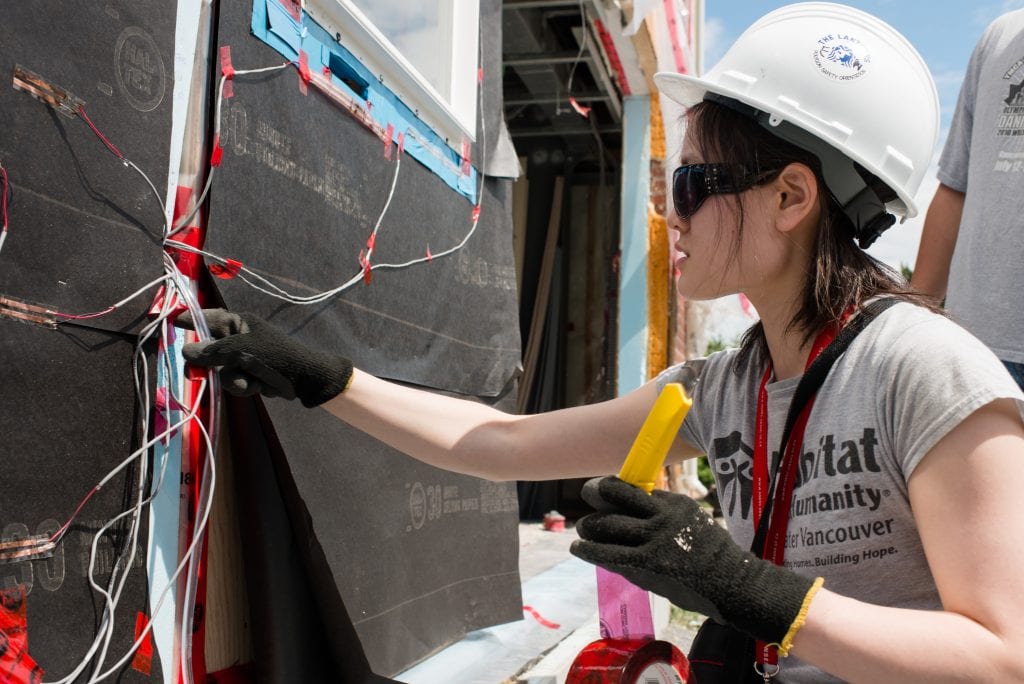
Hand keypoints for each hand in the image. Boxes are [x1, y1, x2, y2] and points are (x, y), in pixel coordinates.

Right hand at [177, 309, 352, 406]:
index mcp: (237, 323)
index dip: (187, 321)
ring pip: (220, 372)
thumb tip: (185, 351)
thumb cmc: (277, 356)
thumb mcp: (243, 352)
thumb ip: (213, 352)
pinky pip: (233, 383)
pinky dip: (245, 387)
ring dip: (234, 381)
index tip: (169, 323)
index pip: (205, 318)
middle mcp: (236, 338)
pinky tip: (259, 387)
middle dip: (215, 366)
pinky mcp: (247, 374)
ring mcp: (241, 358)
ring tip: (252, 380)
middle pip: (208, 351)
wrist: (306, 380)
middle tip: (210, 372)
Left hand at [570, 476, 821, 653]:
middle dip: (596, 495)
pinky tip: (578, 548)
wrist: (732, 585)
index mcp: (675, 503)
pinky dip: (588, 550)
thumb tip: (633, 507)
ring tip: (582, 528)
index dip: (613, 488)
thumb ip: (665, 514)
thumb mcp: (692, 521)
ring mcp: (653, 540)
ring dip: (589, 526)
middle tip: (587, 496)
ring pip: (607, 525)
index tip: (602, 488)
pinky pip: (608, 553)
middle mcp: (661, 516)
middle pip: (615, 499)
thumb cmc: (712, 555)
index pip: (633, 488)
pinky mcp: (646, 564)